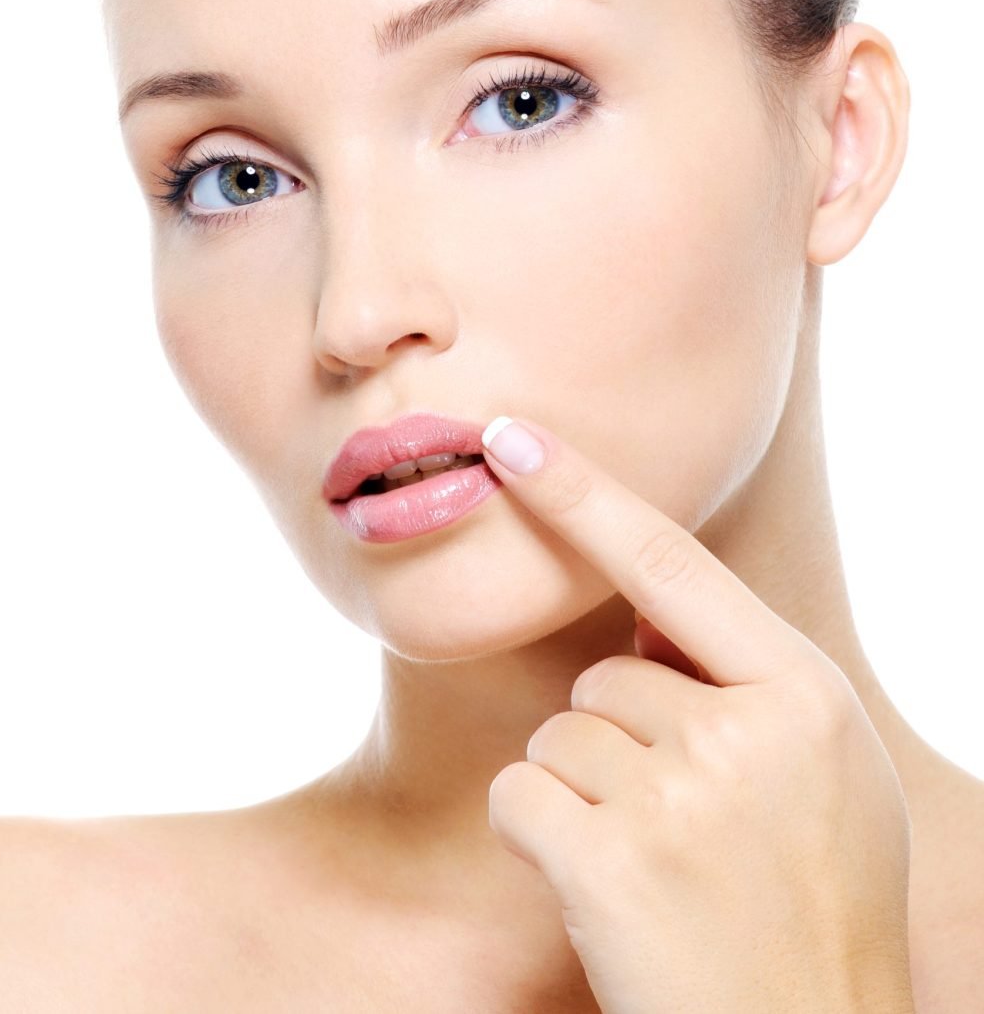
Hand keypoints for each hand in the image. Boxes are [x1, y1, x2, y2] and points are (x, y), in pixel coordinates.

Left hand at [482, 416, 914, 1013]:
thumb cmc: (809, 896)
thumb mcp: (820, 768)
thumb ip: (744, 682)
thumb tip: (639, 621)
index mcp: (802, 693)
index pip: (672, 564)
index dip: (584, 494)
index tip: (513, 437)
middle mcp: (744, 732)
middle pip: (602, 679)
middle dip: (617, 741)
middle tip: (681, 825)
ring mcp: (678, 798)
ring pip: (556, 737)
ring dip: (582, 795)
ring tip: (656, 864)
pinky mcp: (609, 862)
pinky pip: (519, 796)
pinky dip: (538, 836)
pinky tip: (602, 889)